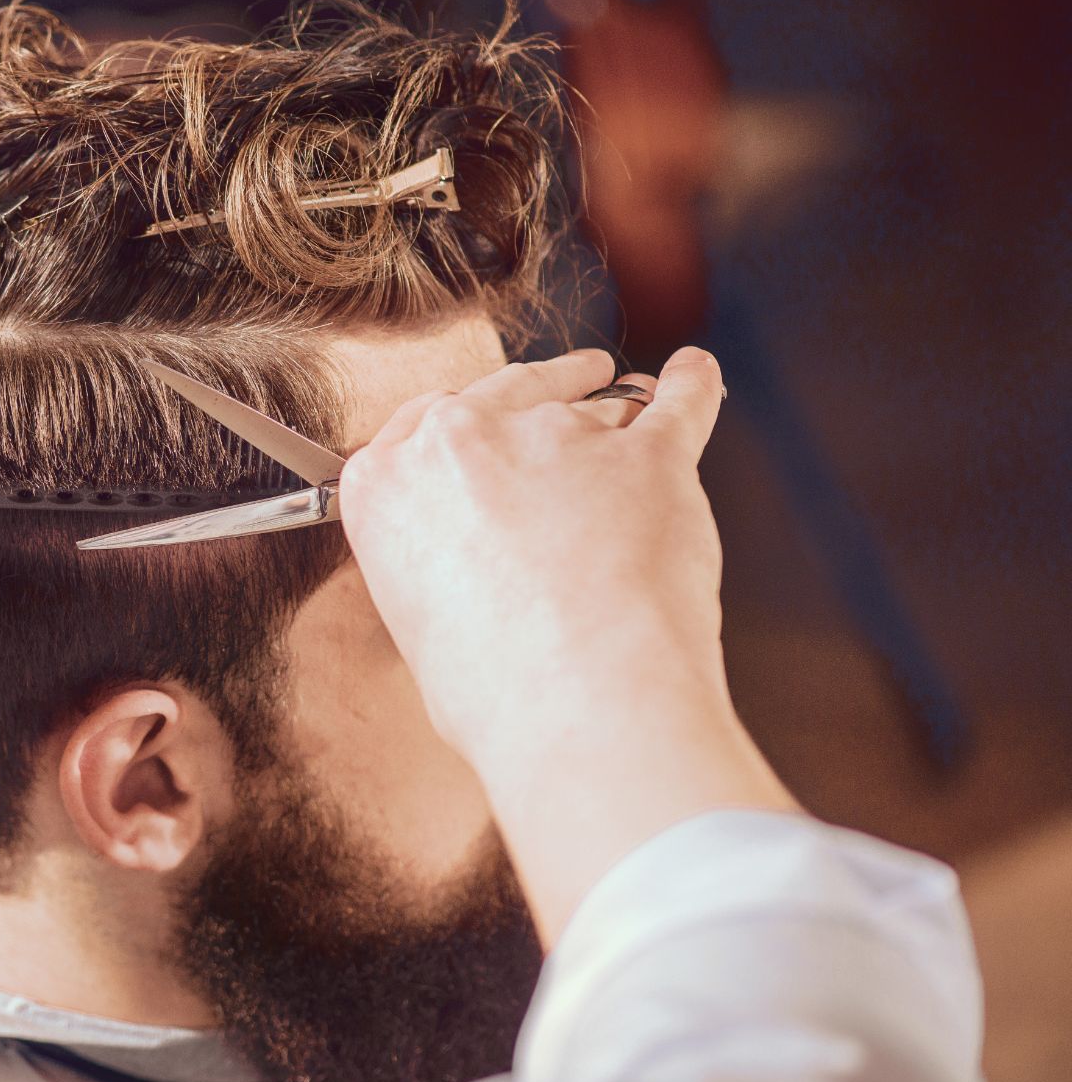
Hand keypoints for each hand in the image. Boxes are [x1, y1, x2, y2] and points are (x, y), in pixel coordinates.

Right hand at [340, 346, 793, 940]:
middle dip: (534, 398)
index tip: (478, 425)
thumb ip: (445, 573)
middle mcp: (460, 441)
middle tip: (558, 411)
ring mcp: (555, 436)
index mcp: (386, 484)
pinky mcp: (647, 454)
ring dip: (611, 415)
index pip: (421, 423)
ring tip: (632, 422)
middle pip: (503, 392)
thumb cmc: (494, 692)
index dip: (460, 425)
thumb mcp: (422, 627)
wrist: (576, 703)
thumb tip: (483, 586)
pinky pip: (678, 403)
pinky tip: (697, 377)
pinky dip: (693, 389)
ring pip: (592, 407)